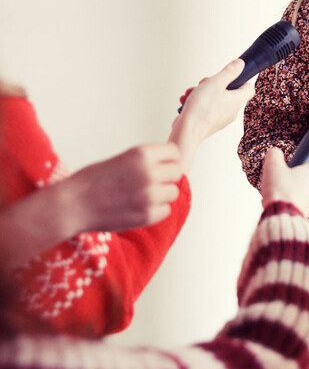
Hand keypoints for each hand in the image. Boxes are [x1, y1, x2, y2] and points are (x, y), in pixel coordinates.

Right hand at [65, 142, 183, 231]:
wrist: (72, 205)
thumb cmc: (91, 181)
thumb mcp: (121, 159)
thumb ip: (145, 161)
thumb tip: (168, 166)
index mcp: (141, 154)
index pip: (174, 152)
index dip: (168, 159)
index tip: (161, 164)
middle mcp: (148, 173)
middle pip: (177, 173)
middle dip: (167, 177)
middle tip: (152, 182)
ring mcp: (149, 196)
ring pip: (173, 193)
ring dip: (162, 195)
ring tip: (143, 196)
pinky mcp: (146, 216)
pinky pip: (165, 211)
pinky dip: (156, 211)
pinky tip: (140, 208)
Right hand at [169, 59, 254, 173]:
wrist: (187, 132)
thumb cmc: (201, 110)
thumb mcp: (215, 83)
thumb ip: (229, 72)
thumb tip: (240, 65)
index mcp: (237, 101)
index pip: (248, 88)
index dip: (241, 79)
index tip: (229, 75)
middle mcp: (231, 111)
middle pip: (228, 91)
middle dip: (213, 84)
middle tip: (204, 84)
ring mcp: (220, 118)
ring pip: (214, 98)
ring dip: (201, 92)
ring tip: (192, 93)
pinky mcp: (209, 122)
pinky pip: (206, 107)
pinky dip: (196, 102)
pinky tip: (187, 101)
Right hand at [260, 147, 308, 217]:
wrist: (282, 215)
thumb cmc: (281, 189)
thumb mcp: (273, 166)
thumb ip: (275, 155)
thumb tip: (275, 153)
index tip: (300, 167)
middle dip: (301, 179)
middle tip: (287, 179)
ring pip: (308, 192)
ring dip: (296, 191)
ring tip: (280, 192)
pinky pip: (303, 203)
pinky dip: (294, 202)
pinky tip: (280, 202)